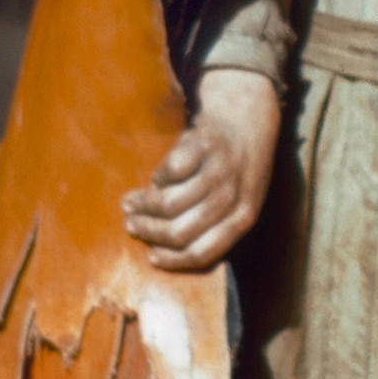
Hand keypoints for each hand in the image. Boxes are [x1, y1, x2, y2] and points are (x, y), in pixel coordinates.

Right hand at [122, 66, 278, 271]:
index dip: (172, 259)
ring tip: (130, 204)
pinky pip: (169, 172)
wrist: (247, 119)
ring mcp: (219, 170)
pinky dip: (158, 177)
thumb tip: (166, 250)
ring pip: (169, 204)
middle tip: (131, 226)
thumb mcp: (239, 201)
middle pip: (180, 231)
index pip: (203, 253)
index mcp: (244, 217)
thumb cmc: (236, 170)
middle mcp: (233, 197)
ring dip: (143, 206)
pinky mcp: (203, 145)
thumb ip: (213, 226)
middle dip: (149, 232)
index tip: (151, 257)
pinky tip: (156, 178)